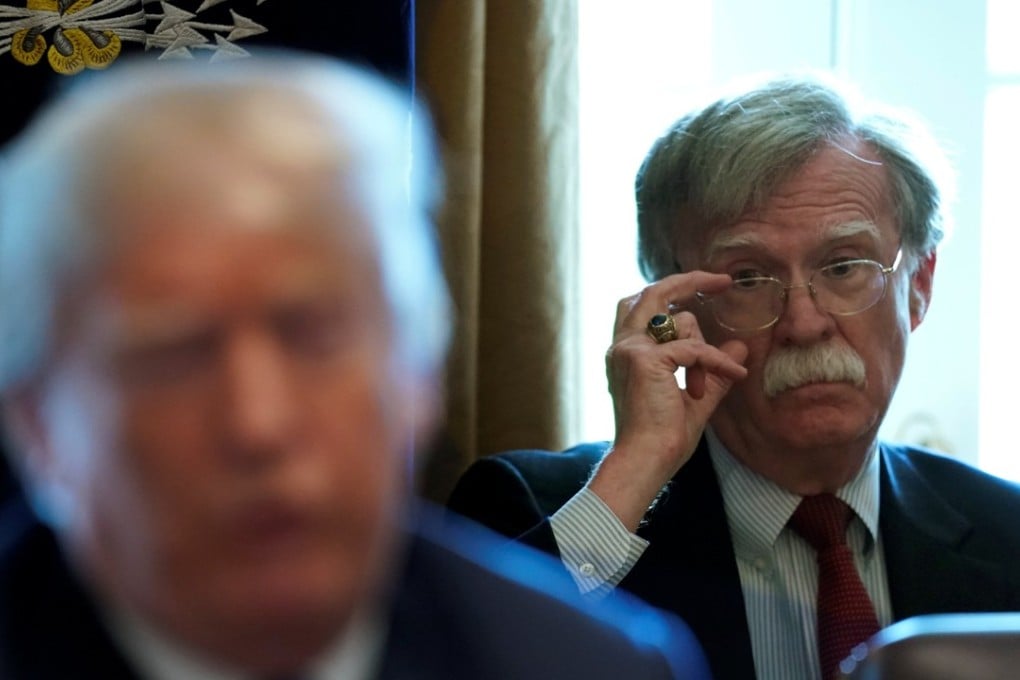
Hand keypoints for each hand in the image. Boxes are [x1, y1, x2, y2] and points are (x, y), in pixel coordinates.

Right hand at [588, 271, 747, 530]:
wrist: (646, 461)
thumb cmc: (663, 438)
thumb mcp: (697, 398)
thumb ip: (714, 369)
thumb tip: (739, 345)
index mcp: (625, 354)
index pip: (642, 307)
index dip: (672, 294)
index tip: (706, 287)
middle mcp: (622, 347)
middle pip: (652, 294)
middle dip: (688, 281)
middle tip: (722, 280)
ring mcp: (629, 350)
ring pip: (678, 319)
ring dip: (704, 349)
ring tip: (705, 387)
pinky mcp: (645, 360)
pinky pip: (694, 348)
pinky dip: (716, 361)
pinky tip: (734, 374)